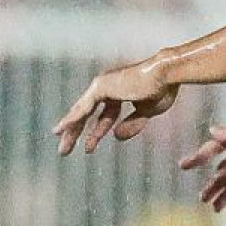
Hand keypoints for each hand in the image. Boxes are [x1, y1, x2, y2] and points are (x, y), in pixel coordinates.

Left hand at [52, 60, 177, 154]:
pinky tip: (59, 131)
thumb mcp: (147, 112)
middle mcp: (108, 87)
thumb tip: (115, 137)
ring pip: (82, 112)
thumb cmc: (162, 89)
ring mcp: (102, 86)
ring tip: (62, 149)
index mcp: (120, 91)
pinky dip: (71, 119)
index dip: (97, 132)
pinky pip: (83, 108)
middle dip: (78, 132)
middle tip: (66, 150)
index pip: (105, 115)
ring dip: (71, 131)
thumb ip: (132, 124)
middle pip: (88, 114)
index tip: (88, 148)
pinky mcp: (101, 87)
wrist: (166, 75)